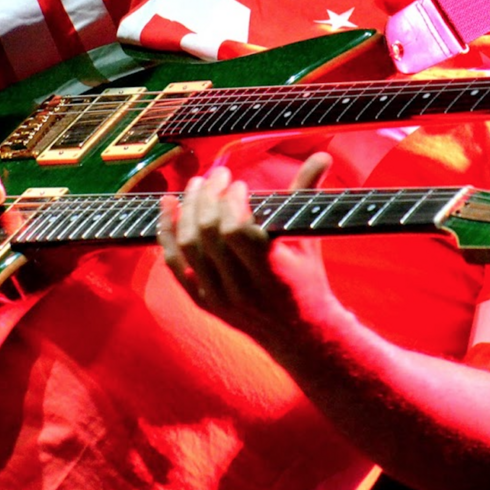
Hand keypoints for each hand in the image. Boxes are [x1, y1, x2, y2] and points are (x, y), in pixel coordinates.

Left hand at [158, 152, 340, 343]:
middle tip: (216, 175)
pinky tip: (168, 206)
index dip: (232, 202)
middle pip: (208, 234)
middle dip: (208, 197)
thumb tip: (321, 155)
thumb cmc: (306, 278)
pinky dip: (167, 234)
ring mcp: (218, 297)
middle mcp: (241, 288)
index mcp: (270, 271)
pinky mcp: (203, 302)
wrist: (299, 333)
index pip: (236, 230)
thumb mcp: (307, 237)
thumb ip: (307, 193)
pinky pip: (174, 265)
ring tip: (196, 185)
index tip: (239, 184)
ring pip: (189, 246)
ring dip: (187, 209)